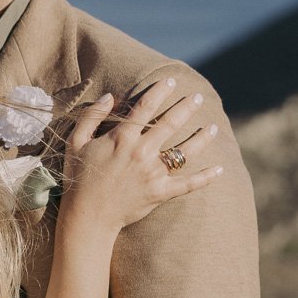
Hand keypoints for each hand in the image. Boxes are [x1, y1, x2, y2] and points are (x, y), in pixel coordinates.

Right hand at [58, 78, 221, 231]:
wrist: (87, 216)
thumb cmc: (79, 178)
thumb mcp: (76, 143)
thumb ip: (91, 117)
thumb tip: (109, 96)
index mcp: (121, 138)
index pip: (145, 107)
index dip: (159, 91)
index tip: (170, 80)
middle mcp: (141, 152)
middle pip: (170, 124)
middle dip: (186, 108)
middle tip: (198, 97)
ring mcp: (153, 173)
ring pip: (184, 151)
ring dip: (201, 137)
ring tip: (213, 126)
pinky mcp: (160, 192)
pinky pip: (188, 184)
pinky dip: (206, 177)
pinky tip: (221, 168)